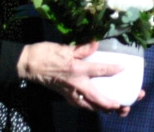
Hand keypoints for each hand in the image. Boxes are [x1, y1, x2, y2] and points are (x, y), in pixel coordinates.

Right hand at [17, 41, 143, 114]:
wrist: (28, 65)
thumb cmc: (46, 53)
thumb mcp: (66, 48)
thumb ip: (83, 48)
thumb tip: (97, 44)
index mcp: (77, 70)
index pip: (99, 70)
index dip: (113, 69)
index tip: (123, 68)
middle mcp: (76, 85)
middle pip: (98, 98)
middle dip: (112, 104)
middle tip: (125, 106)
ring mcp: (70, 93)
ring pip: (90, 106)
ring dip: (104, 108)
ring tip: (117, 109)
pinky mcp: (65, 96)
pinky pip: (81, 105)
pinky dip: (91, 107)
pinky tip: (97, 106)